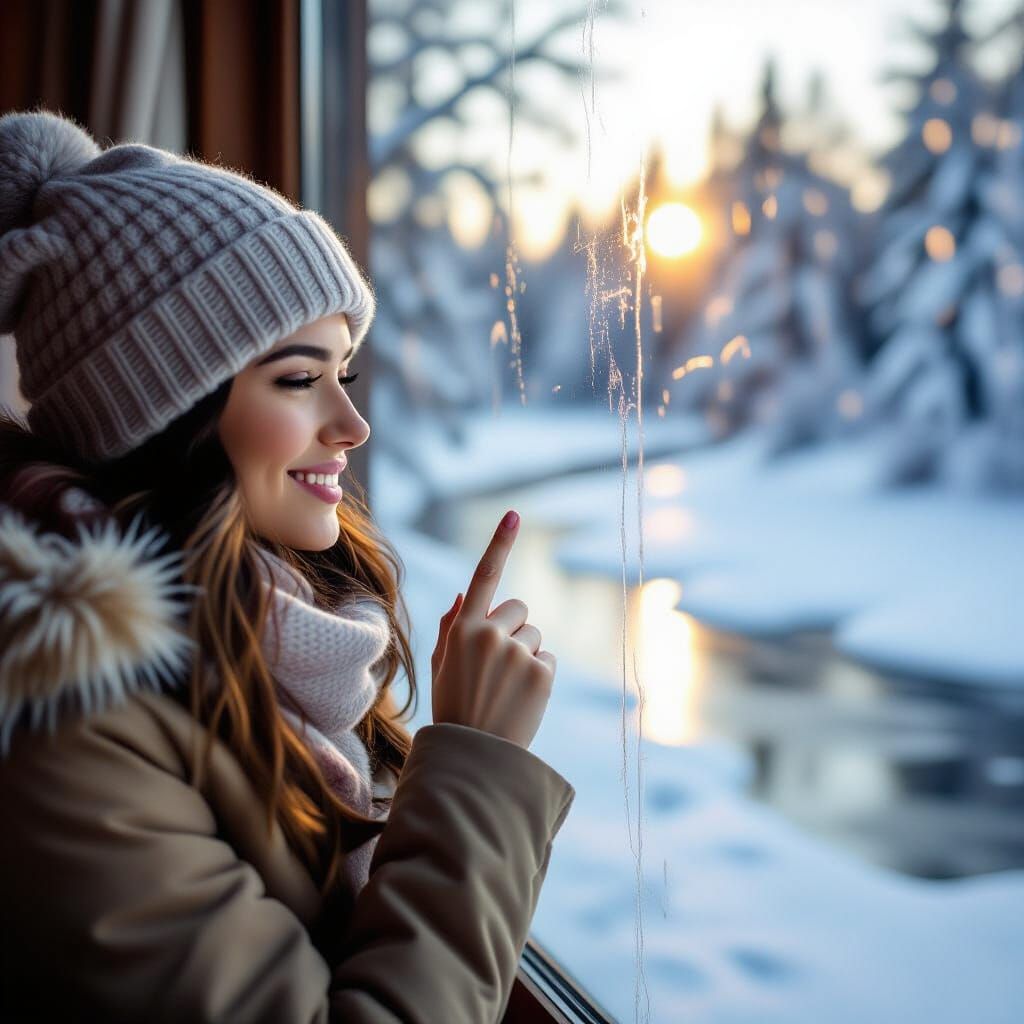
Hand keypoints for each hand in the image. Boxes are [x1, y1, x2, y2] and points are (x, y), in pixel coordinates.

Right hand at [430, 511, 555, 748]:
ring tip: (507, 688)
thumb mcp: (444, 667)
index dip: (499, 544)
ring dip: (526, 654)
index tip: (514, 514)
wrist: (475, 757)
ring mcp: (517, 652)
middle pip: (519, 610)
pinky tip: (522, 698)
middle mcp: (489, 634)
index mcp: (462, 629)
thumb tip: (463, 596)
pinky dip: (539, 675)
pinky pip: (547, 659)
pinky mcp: (541, 671)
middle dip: (513, 630)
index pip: (483, 577)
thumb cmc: (455, 709)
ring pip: (534, 635)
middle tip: (497, 667)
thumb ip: (452, 629)